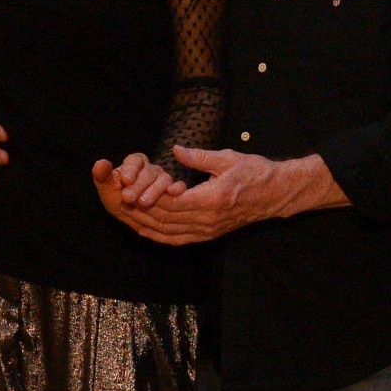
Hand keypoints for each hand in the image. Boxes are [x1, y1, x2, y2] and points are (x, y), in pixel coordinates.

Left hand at [92, 154, 185, 215]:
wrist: (131, 215)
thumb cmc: (117, 197)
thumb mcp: (107, 187)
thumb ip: (102, 175)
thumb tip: (101, 163)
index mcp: (135, 164)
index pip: (135, 160)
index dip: (130, 169)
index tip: (125, 180)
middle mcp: (151, 169)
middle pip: (149, 172)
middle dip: (138, 185)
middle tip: (128, 197)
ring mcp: (164, 180)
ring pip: (164, 180)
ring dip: (155, 191)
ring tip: (143, 203)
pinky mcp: (174, 191)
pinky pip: (179, 188)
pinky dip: (177, 190)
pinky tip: (171, 196)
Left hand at [98, 146, 342, 244]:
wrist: (277, 194)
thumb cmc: (255, 172)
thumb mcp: (228, 158)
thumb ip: (200, 157)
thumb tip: (176, 150)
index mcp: (211, 201)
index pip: (170, 202)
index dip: (145, 195)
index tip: (126, 187)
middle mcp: (207, 221)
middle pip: (163, 219)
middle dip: (135, 210)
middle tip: (113, 198)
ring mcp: (206, 231)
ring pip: (166, 232)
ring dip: (141, 223)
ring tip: (119, 212)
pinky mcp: (207, 235)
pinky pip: (176, 239)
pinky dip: (156, 235)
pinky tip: (141, 229)